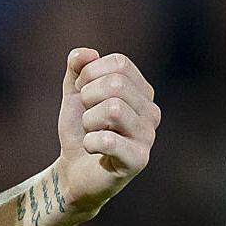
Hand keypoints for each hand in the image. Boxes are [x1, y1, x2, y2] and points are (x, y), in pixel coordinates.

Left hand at [55, 49, 158, 212]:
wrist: (74, 172)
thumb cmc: (80, 130)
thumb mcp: (74, 93)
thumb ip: (77, 68)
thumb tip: (86, 53)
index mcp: (142, 91)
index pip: (120, 64)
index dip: (91, 73)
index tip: (82, 92)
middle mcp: (151, 111)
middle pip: (117, 85)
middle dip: (88, 97)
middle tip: (86, 116)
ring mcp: (148, 136)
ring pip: (114, 109)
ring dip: (89, 120)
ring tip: (91, 132)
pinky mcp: (138, 160)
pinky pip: (108, 140)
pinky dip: (89, 142)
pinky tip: (92, 149)